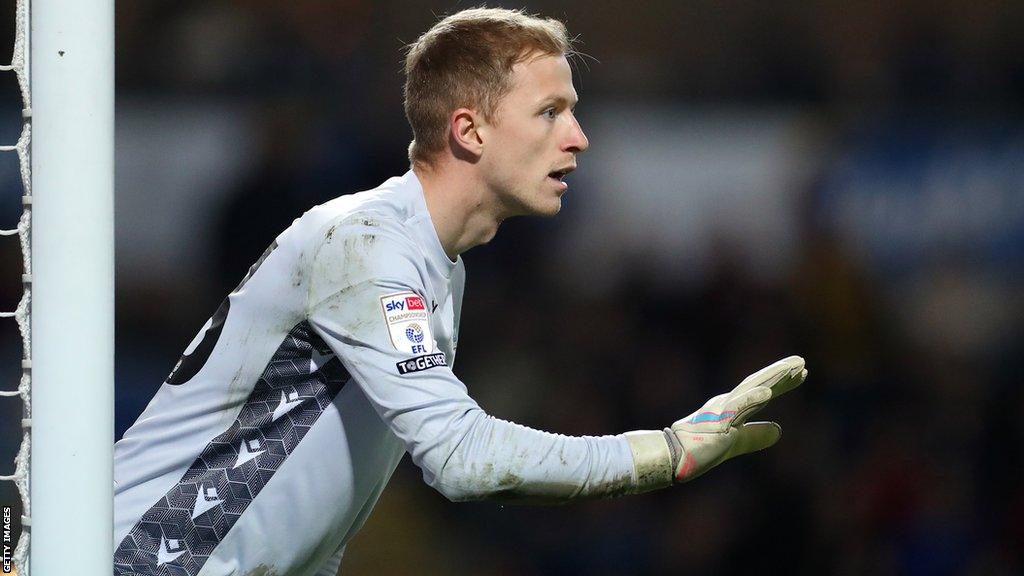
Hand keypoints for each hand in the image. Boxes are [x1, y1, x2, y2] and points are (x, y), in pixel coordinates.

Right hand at [669, 355, 806, 481]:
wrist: (673, 457)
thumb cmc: (700, 448)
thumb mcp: (736, 442)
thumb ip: (756, 435)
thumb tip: (780, 430)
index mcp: (732, 407)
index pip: (761, 390)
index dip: (782, 381)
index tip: (802, 372)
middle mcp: (727, 402)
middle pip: (758, 383)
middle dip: (780, 372)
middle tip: (801, 361)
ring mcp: (722, 410)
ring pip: (751, 389)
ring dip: (772, 378)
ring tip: (792, 368)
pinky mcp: (717, 422)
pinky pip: (737, 408)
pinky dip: (752, 398)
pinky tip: (768, 392)